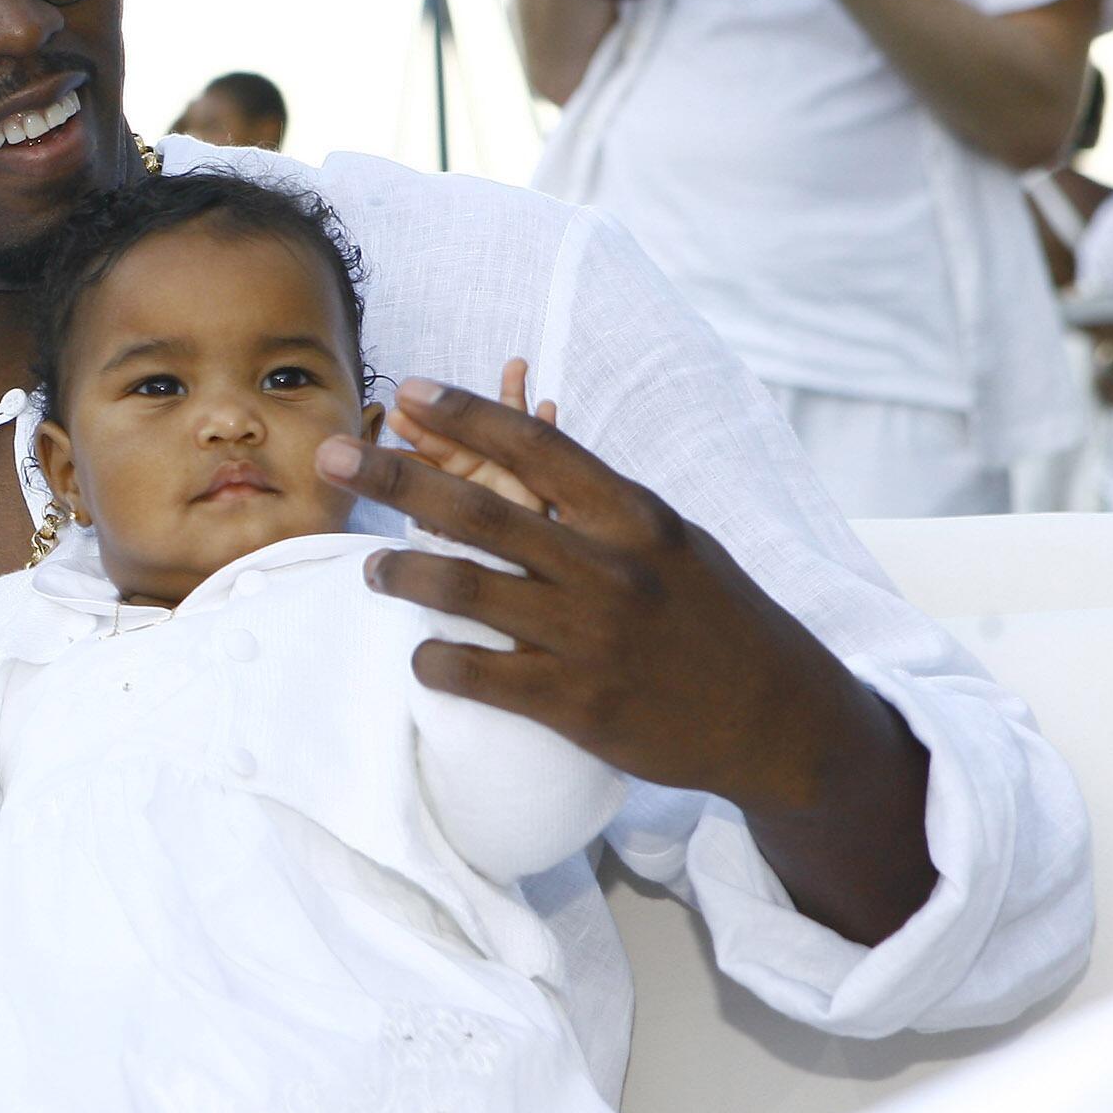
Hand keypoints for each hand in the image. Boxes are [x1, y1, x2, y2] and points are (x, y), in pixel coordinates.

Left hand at [318, 379, 905, 819]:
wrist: (780, 720)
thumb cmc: (716, 618)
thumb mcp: (672, 541)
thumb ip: (600, 505)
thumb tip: (528, 450)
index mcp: (635, 517)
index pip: (539, 447)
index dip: (469, 413)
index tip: (412, 391)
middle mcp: (609, 568)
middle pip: (480, 509)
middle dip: (394, 476)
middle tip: (332, 454)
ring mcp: (590, 636)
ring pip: (464, 588)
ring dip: (400, 571)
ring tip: (369, 567)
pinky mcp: (576, 703)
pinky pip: (478, 673)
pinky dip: (436, 659)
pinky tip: (421, 653)